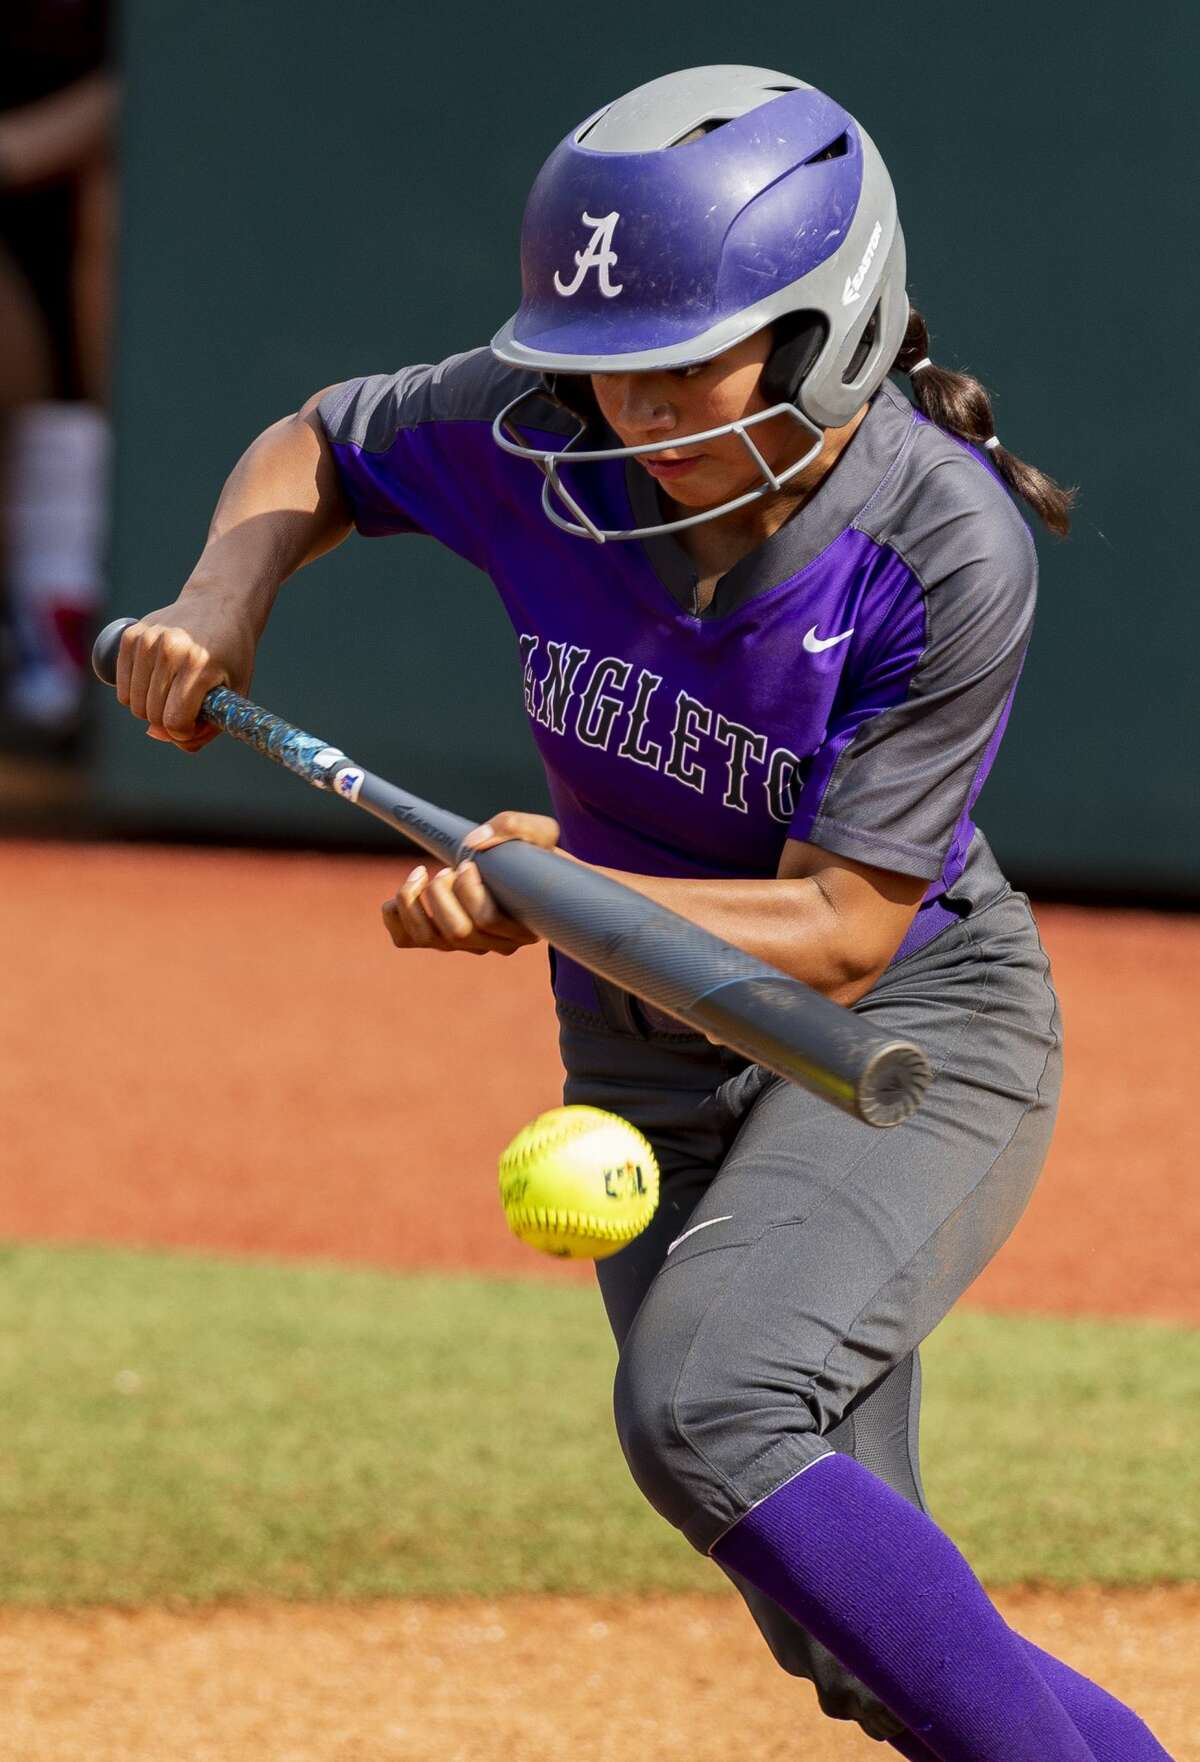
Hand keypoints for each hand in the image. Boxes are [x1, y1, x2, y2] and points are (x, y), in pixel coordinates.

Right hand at [115, 592, 257, 751]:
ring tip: (172, 694)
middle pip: (152, 714)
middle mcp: (170, 650)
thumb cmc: (231, 656)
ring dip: (151, 709)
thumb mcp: (235, 695)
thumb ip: (205, 728)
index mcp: (199, 665)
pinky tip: (156, 683)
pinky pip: (122, 687)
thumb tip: (157, 735)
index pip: (174, 720)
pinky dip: (136, 694)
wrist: (219, 605)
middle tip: (186, 707)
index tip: (195, 723)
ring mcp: (147, 640)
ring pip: (132, 703)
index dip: (184, 732)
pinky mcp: (130, 635)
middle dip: (168, 722)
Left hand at [381, 810, 560, 956]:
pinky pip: (405, 940)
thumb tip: (474, 842)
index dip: (470, 888)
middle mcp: (495, 943)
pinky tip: (409, 887)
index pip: (487, 919)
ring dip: (415, 900)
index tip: (469, 863)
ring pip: (427, 938)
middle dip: (441, 893)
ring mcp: (466, 945)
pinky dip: (395, 914)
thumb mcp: (541, 833)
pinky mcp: (440, 940)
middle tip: (447, 868)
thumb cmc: (535, 857)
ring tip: (423, 873)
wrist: (527, 875)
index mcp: (522, 925)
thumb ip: (516, 827)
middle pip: (457, 932)